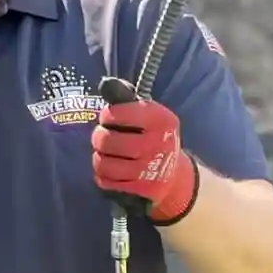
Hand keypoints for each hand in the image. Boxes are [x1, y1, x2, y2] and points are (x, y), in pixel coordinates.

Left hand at [92, 78, 199, 225]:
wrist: (174, 175)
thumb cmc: (154, 137)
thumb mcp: (148, 115)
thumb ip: (127, 99)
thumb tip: (105, 84)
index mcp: (160, 119)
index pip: (118, 113)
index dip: (106, 116)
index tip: (108, 118)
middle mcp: (157, 143)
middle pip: (108, 140)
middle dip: (99, 138)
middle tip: (102, 138)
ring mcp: (150, 168)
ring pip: (104, 163)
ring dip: (99, 158)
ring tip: (105, 155)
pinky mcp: (143, 189)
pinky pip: (107, 182)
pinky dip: (103, 176)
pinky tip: (110, 171)